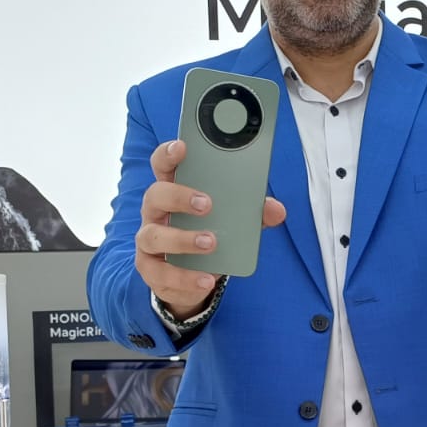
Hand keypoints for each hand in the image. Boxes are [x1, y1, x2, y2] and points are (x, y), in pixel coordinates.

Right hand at [135, 138, 286, 319]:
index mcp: (174, 191)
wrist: (192, 279)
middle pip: (155, 195)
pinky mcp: (151, 270)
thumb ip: (253, 213)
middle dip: (179, 196)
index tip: (182, 147)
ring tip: (211, 242)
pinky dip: (185, 276)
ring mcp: (150, 241)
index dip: (169, 154)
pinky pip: (162, 272)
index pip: (163, 166)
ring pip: (154, 235)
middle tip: (207, 204)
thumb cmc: (209, 236)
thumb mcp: (233, 222)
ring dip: (182, 239)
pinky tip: (207, 278)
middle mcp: (156, 213)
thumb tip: (276, 209)